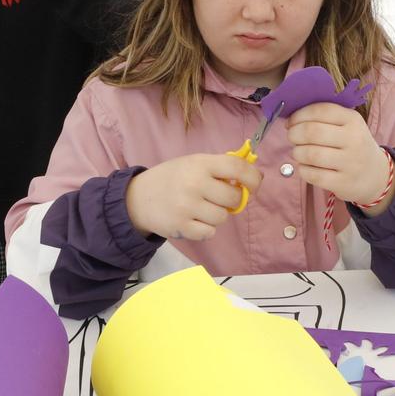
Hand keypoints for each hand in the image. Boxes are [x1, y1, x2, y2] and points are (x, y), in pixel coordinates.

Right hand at [124, 154, 259, 241]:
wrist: (138, 198)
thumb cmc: (172, 178)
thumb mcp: (193, 163)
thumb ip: (220, 168)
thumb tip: (256, 176)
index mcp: (200, 164)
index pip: (237, 168)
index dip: (253, 178)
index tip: (255, 184)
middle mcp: (194, 184)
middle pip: (234, 197)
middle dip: (233, 199)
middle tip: (220, 197)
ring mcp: (187, 207)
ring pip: (223, 217)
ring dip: (218, 215)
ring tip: (202, 208)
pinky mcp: (181, 227)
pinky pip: (210, 232)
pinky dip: (206, 229)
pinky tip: (194, 220)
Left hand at [287, 103, 393, 209]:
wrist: (376, 175)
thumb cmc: (353, 145)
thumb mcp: (348, 126)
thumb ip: (324, 118)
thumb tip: (291, 118)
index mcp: (353, 120)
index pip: (322, 111)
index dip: (299, 115)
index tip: (290, 122)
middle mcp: (354, 139)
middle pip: (313, 132)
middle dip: (294, 134)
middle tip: (292, 137)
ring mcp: (350, 163)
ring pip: (311, 154)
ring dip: (297, 153)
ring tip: (298, 153)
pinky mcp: (343, 183)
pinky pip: (313, 175)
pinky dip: (303, 170)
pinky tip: (305, 167)